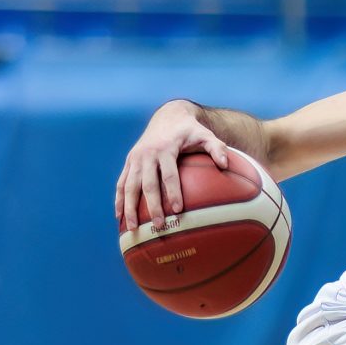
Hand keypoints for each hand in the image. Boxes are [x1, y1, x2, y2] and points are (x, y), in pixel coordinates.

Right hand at [116, 101, 229, 232]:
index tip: (178, 210)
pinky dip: (119, 200)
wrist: (168, 115)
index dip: (173, 192)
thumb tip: (226, 164)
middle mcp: (147, 154)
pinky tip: (119, 216)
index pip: (169, 174)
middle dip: (152, 206)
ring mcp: (136, 158)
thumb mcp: (205, 134)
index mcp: (166, 148)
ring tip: (132, 228)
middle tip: (158, 226)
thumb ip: (217, 147)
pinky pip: (121, 183)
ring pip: (129, 186)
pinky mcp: (129, 162)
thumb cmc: (190, 130)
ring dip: (129, 208)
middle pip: (148, 184)